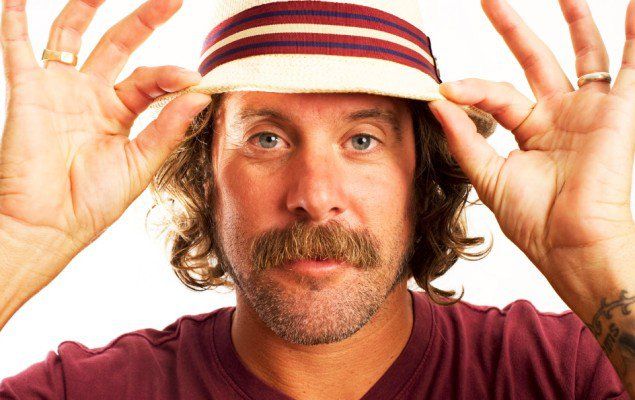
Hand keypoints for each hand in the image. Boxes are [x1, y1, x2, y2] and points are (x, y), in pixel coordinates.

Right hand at [0, 0, 210, 282]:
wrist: (47, 225)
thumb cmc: (91, 203)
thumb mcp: (139, 164)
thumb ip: (167, 128)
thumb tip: (199, 95)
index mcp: (118, 115)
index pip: (149, 80)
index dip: (171, 75)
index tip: (193, 77)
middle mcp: (89, 96)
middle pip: (118, 45)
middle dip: (143, 19)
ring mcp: (58, 90)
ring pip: (73, 35)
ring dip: (87, 5)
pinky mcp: (28, 92)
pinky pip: (18, 47)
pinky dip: (17, 19)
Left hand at [428, 0, 634, 287]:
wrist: (571, 244)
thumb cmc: (534, 220)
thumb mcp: (488, 175)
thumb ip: (464, 136)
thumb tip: (435, 101)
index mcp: (530, 131)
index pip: (497, 94)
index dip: (470, 89)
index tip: (443, 88)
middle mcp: (560, 116)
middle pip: (535, 60)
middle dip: (514, 30)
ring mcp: (590, 111)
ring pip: (583, 54)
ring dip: (574, 20)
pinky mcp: (618, 113)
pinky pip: (629, 68)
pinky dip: (633, 38)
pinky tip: (632, 8)